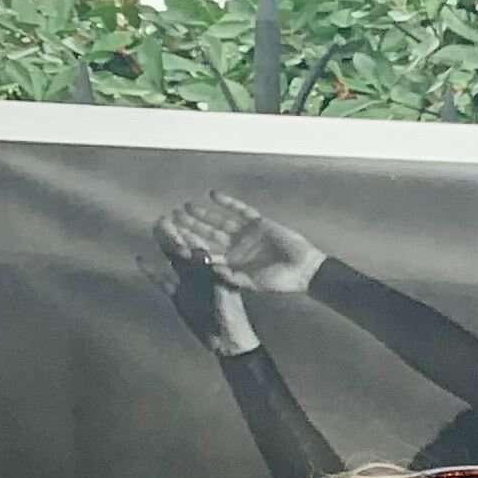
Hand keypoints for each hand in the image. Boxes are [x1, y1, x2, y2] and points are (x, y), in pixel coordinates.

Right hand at [144, 227, 254, 354]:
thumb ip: (212, 275)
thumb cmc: (231, 318)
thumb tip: (202, 254)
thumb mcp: (223, 296)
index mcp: (216, 271)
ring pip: (174, 261)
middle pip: (186, 251)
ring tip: (153, 230)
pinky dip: (152, 271)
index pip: (202, 249)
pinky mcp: (179, 296)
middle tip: (162, 219)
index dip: (191, 235)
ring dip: (165, 247)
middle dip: (175, 235)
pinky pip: (163, 280)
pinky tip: (141, 259)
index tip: (181, 221)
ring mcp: (189, 284)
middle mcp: (202, 274)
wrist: (226, 342)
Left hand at [161, 190, 324, 297]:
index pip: (206, 252)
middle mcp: (236, 247)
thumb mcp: (253, 283)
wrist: (305, 270)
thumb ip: (231, 276)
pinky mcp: (259, 223)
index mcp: (232, 262)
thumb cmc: (280, 281)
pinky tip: (213, 194)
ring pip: (220, 221)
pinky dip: (228, 202)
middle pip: (208, 234)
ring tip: (186, 207)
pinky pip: (240, 210)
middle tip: (171, 218)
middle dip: (190, 227)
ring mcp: (247, 234)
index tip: (171, 241)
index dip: (189, 246)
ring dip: (204, 214)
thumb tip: (209, 268)